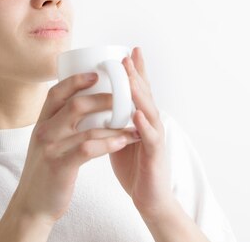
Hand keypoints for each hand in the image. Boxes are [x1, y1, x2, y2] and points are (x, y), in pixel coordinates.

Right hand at [12, 72, 140, 223]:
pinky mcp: (60, 166)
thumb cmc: (47, 171)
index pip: (56, 92)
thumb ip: (60, 123)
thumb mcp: (47, 142)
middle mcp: (44, 131)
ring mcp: (51, 148)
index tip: (97, 74)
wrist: (32, 205)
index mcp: (41, 122)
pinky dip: (109, 143)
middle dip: (104, 99)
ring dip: (115, 125)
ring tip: (133, 125)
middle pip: (76, 104)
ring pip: (87, 128)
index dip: (76, 80)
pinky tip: (123, 141)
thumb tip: (84, 103)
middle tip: (124, 99)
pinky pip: (89, 149)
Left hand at [109, 47, 175, 218]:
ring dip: (140, 94)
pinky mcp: (156, 156)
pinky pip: (150, 138)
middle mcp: (151, 124)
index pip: (138, 90)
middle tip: (127, 56)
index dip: (135, 71)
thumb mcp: (119, 139)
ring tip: (130, 79)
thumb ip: (112, 122)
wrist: (150, 199)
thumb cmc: (135, 168)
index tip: (127, 50)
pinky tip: (137, 115)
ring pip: (150, 111)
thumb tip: (93, 107)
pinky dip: (144, 126)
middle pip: (145, 94)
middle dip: (136, 74)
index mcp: (141, 119)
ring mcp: (156, 138)